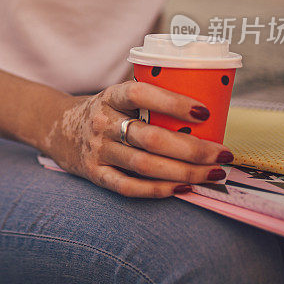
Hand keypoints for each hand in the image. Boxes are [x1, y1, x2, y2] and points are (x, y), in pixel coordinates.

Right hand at [44, 81, 233, 197]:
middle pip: (150, 138)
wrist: (60, 130)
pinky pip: (129, 187)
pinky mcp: (95, 173)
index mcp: (111, 95)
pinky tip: (183, 187)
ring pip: (145, 165)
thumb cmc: (106, 112)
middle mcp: (102, 122)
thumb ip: (150, 101)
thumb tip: (208, 113)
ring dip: (184, 172)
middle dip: (192, 149)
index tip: (204, 112)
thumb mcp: (120, 96)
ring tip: (213, 173)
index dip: (172, 103)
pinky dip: (158, 189)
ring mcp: (97, 150)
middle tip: (222, 154)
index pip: (140, 94)